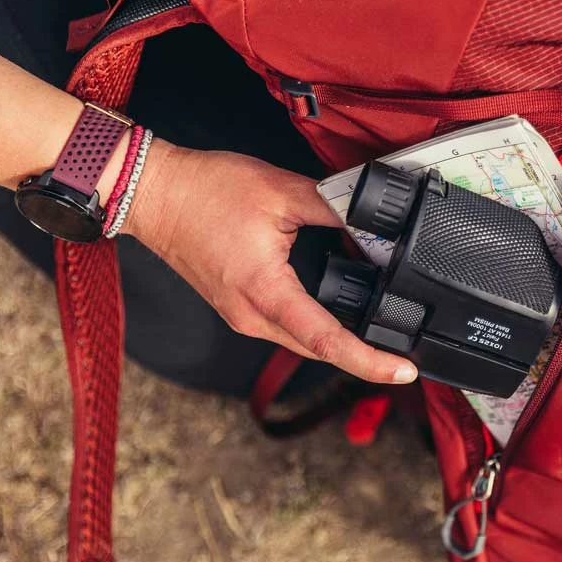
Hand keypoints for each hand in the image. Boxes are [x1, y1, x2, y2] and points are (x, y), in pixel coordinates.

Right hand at [125, 139, 417, 384]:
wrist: (156, 195)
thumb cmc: (207, 191)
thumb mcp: (283, 191)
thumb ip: (334, 210)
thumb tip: (370, 226)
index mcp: (266, 292)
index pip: (328, 340)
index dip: (370, 361)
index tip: (404, 370)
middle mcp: (253, 317)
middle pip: (320, 352)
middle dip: (365, 361)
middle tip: (405, 361)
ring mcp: (244, 318)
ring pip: (303, 345)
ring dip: (341, 349)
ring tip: (382, 347)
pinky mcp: (240, 310)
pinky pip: (287, 332)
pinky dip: (317, 333)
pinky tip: (340, 324)